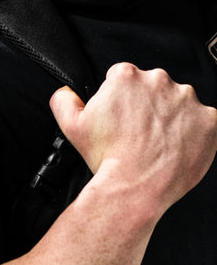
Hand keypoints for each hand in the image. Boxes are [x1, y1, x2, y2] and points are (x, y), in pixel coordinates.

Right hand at [50, 62, 216, 215]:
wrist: (134, 188)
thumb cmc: (108, 158)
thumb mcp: (71, 127)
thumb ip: (63, 100)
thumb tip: (65, 92)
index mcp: (126, 77)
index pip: (124, 78)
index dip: (119, 99)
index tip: (121, 117)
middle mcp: (159, 81)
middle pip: (153, 87)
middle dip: (147, 106)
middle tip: (136, 132)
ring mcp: (187, 100)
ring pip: (179, 103)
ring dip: (170, 118)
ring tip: (156, 143)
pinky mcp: (209, 120)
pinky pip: (203, 121)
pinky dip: (193, 133)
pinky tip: (175, 148)